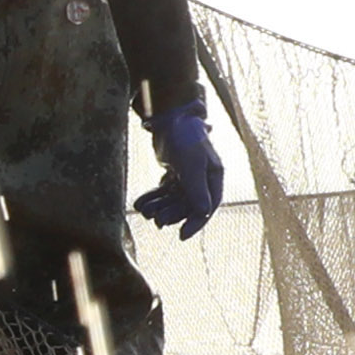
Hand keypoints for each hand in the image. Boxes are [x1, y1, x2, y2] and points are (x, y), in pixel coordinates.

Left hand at [136, 101, 226, 238]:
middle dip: (172, 214)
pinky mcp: (173, 172)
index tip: (182, 236)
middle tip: (156, 220)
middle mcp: (203, 178)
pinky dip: (153, 198)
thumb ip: (196, 188)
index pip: (208, 207)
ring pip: (174, 199)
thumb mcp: (192, 163)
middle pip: (188, 205)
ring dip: (160, 207)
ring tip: (145, 212)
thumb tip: (203, 212)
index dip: (196, 223)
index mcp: (214, 177)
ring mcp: (187, 176)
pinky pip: (163, 191)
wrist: (170, 117)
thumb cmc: (185, 137)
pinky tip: (139, 204)